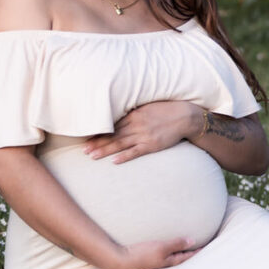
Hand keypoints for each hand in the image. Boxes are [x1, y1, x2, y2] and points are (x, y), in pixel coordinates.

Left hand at [84, 100, 200, 163]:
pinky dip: (125, 156)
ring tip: (92, 156)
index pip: (112, 125)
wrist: (186, 116)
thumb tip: (121, 115)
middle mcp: (136, 125)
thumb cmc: (167, 110)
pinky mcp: (152, 145)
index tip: (86, 138)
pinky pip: (136, 152)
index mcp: (134, 115)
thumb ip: (134, 112)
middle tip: (83, 150)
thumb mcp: (148, 106)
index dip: (98, 132)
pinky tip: (114, 161)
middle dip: (97, 143)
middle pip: (112, 135)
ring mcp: (144, 136)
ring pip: (120, 144)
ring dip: (105, 150)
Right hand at [109, 237, 199, 268]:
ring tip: (187, 249)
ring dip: (180, 254)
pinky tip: (167, 251)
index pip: (188, 256)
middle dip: (191, 254)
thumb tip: (192, 241)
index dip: (197, 251)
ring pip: (172, 259)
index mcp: (170, 262)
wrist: (120, 262)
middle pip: (181, 259)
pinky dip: (170, 254)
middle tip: (200, 249)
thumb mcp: (161, 248)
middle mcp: (164, 265)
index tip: (207, 247)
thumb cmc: (142, 255)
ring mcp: (156, 264)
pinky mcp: (148, 260)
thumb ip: (176, 244)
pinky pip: (163, 257)